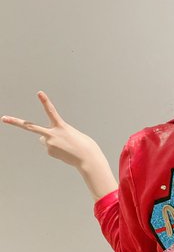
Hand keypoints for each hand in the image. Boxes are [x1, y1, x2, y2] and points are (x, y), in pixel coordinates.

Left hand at [2, 92, 116, 199]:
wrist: (87, 158)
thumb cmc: (83, 144)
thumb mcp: (69, 134)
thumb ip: (54, 133)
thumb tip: (41, 140)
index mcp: (61, 126)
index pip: (51, 111)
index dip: (45, 101)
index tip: (39, 93)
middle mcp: (52, 134)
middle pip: (31, 127)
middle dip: (16, 122)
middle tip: (3, 118)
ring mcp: (49, 144)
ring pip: (45, 138)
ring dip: (53, 140)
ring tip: (65, 145)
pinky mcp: (49, 151)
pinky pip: (49, 146)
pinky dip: (55, 147)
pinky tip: (64, 151)